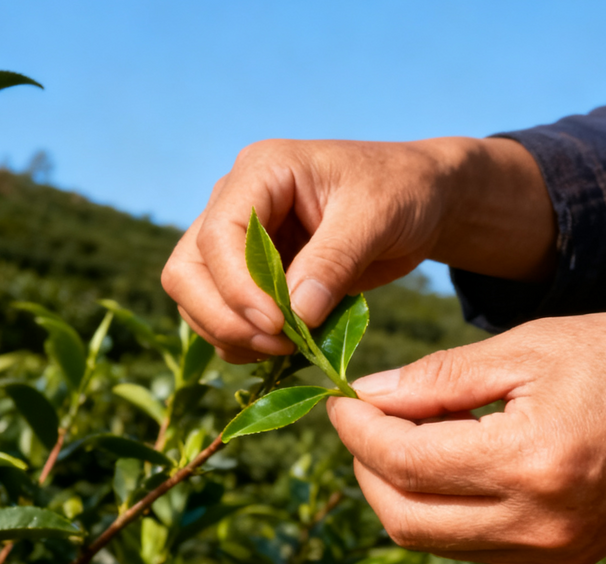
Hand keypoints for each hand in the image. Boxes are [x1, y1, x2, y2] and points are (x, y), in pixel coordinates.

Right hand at [162, 137, 555, 363]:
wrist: (418, 201)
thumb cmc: (401, 192)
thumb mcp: (377, 217)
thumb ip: (334, 261)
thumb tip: (297, 313)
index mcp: (261, 172)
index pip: (216, 236)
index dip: (238, 288)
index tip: (280, 325)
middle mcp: (234, 203)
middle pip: (187, 271)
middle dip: (225, 318)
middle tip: (279, 345)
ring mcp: (235, 241)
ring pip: (194, 298)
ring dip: (230, 335)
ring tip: (286, 348)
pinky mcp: (247, 275)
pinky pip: (220, 315)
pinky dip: (242, 341)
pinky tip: (285, 347)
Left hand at [327, 312, 605, 563]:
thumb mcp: (531, 347)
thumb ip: (438, 379)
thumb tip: (365, 395)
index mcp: (528, 463)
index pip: (402, 462)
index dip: (356, 431)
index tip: (338, 399)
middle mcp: (535, 526)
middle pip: (402, 519)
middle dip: (364, 469)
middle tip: (361, 420)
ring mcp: (548, 554)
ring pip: (429, 541)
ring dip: (396, 492)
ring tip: (401, 437)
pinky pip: (469, 545)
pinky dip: (439, 508)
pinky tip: (447, 464)